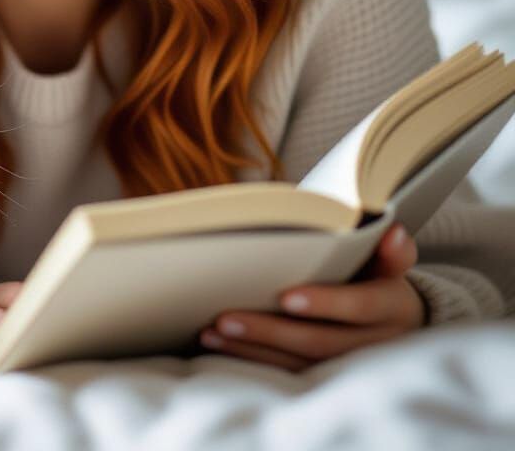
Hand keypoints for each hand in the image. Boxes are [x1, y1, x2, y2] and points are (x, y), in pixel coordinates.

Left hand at [198, 223, 427, 371]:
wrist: (396, 321)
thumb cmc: (380, 276)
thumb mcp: (389, 261)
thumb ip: (389, 249)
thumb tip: (392, 231)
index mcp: (392, 308)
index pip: (360, 306)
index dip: (325, 303)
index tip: (286, 297)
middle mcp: (375, 344)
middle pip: (318, 341)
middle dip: (269, 331)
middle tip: (225, 318)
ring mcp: (350, 365)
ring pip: (299, 363)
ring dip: (253, 349)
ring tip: (212, 333)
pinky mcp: (326, 376)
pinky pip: (288, 373)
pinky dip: (252, 359)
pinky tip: (220, 346)